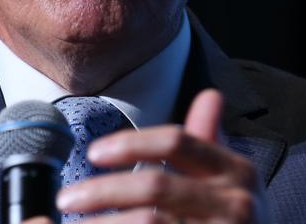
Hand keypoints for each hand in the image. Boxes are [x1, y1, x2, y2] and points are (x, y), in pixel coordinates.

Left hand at [55, 89, 268, 222]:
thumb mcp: (229, 178)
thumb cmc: (233, 217)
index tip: (93, 152)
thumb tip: (210, 94)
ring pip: (149, 222)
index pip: (176, 141)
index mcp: (236, 170)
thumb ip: (209, 139)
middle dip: (103, 191)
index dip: (130, 143)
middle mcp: (238, 203)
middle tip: (67, 198)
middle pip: (156, 185)